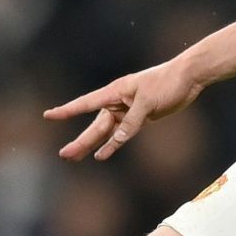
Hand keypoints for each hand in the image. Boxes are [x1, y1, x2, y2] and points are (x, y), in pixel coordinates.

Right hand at [45, 57, 203, 160]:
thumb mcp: (148, 101)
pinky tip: (101, 155)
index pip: (85, 103)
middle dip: (80, 140)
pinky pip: (122, 134)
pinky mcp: (140, 119)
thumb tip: (118, 139)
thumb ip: (133, 121)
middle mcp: (117, 102)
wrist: (188, 77)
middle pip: (95, 125)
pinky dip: (113, 144)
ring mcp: (128, 111)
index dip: (67, 111)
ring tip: (75, 157)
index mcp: (115, 92)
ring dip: (93, 145)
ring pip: (106, 132)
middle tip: (64, 155)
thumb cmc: (167, 82)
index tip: (48, 116)